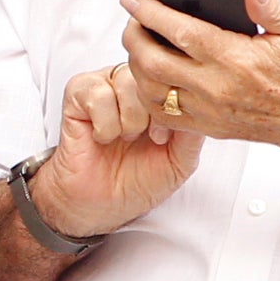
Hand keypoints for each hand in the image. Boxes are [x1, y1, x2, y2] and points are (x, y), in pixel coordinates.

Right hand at [29, 62, 206, 235]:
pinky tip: (103, 137)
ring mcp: (104, 84)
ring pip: (126, 82)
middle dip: (153, 115)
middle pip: (151, 76)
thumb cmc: (138, 180)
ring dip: (129, 121)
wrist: (101, 205)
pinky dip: (105, 124)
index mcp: (157, 93)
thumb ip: (193, 131)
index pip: (174, 76)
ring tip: (124, 138)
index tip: (165, 137)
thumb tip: (201, 103)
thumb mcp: (180, 159)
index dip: (174, 106)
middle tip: (148, 139)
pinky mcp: (77, 93)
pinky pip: (98, 94)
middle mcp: (132, 82)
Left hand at [118, 0, 279, 156]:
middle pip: (153, 63)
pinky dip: (150, 96)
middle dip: (133, 38)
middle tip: (132, 21)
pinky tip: (152, 78)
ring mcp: (212, 113)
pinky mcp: (212, 129)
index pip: (179, 32)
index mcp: (237, 59)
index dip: (149, 13)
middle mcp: (218, 89)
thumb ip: (269, 7)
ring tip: (139, 46)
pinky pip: (166, 116)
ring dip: (137, 67)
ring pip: (153, 92)